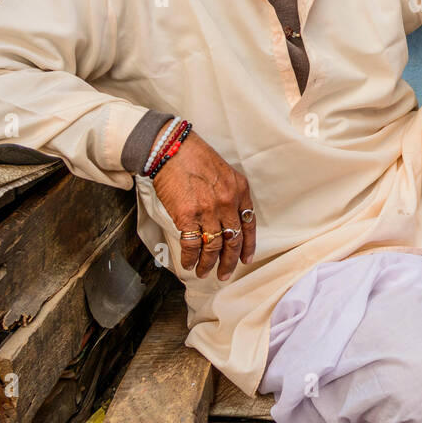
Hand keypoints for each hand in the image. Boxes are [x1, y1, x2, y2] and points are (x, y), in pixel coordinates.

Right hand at [151, 130, 254, 279]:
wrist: (172, 149)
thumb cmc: (195, 156)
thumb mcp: (224, 172)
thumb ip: (230, 194)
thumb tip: (227, 218)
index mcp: (239, 190)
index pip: (249, 224)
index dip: (248, 245)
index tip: (245, 259)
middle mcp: (228, 202)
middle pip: (233, 240)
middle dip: (229, 261)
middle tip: (225, 273)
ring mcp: (208, 210)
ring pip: (213, 247)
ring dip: (209, 264)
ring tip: (204, 273)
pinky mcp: (187, 216)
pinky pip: (192, 244)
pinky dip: (190, 258)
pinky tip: (188, 264)